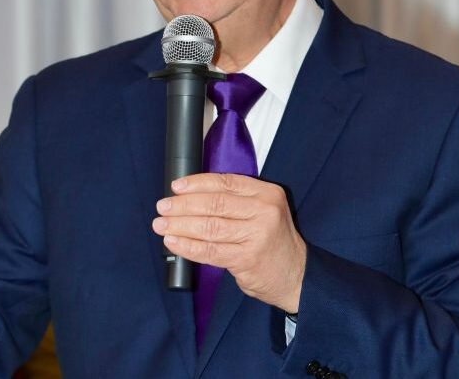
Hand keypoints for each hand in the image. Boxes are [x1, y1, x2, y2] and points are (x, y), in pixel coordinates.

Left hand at [152, 173, 305, 312]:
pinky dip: (188, 246)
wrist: (296, 276)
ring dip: (180, 225)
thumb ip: (236, 201)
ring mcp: (257, 236)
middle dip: (183, 205)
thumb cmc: (272, 241)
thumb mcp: (263, 211)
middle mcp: (264, 211)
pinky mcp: (247, 259)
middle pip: (215, 204)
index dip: (197, 183)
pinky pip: (210, 250)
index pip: (226, 182)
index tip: (176, 186)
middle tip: (163, 207)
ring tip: (162, 225)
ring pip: (210, 227)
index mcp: (267, 193)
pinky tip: (174, 243)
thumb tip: (190, 196)